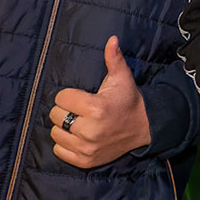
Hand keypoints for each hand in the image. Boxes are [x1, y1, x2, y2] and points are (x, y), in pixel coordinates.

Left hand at [49, 37, 151, 168]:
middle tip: (80, 111)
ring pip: (56, 134)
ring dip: (64, 128)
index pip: (61, 98)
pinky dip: (65, 145)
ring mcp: (87, 148)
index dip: (69, 95)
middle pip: (55, 116)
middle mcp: (90, 130)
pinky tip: (78, 137)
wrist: (143, 128)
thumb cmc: (128, 100)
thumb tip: (112, 39)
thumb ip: (113, 58)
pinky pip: (59, 151)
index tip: (81, 97)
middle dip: (65, 111)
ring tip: (79, 123)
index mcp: (97, 108)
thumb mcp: (122, 78)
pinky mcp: (86, 161)